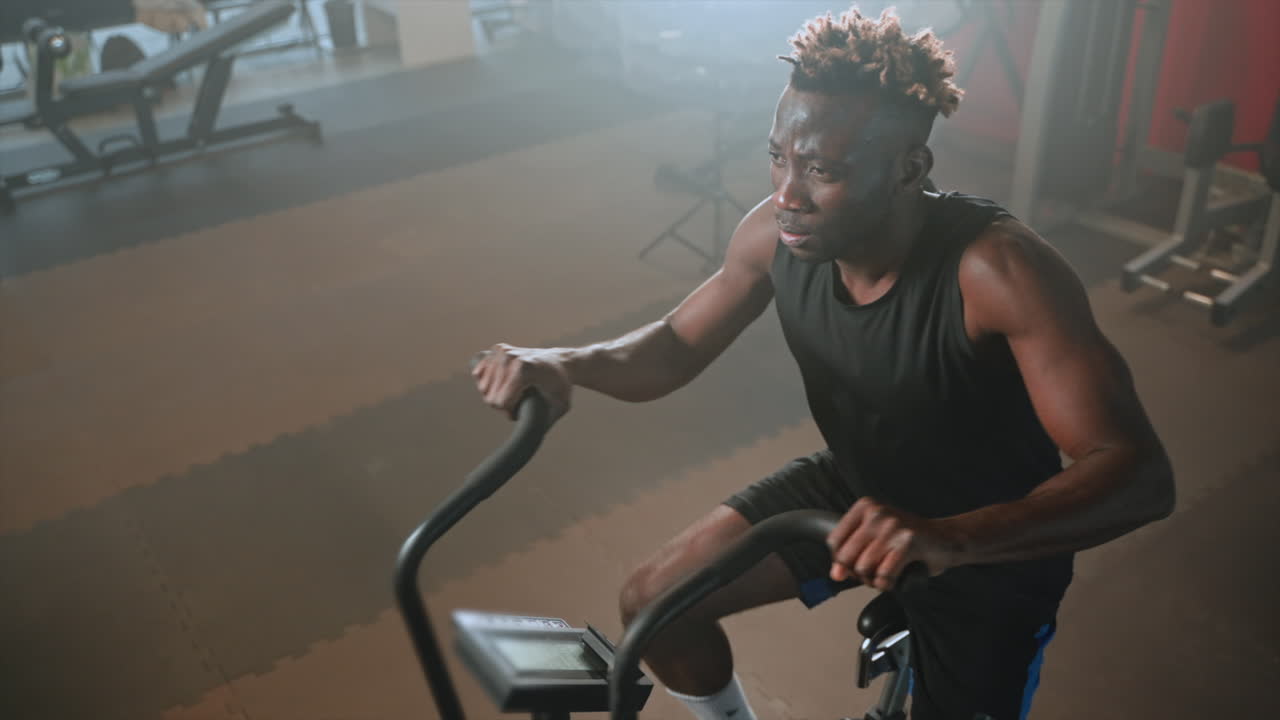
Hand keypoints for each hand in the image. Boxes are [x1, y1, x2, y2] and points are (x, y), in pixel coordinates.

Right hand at [471, 344, 571, 421]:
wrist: (560, 362)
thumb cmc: (561, 386)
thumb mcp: (560, 407)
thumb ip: (544, 424)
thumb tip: (527, 441)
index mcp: (524, 370)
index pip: (501, 402)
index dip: (509, 413)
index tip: (521, 411)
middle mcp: (510, 358)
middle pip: (490, 396)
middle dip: (502, 406)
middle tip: (518, 403)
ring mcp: (502, 352)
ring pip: (483, 387)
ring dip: (495, 394)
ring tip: (511, 393)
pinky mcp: (497, 349)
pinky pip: (479, 373)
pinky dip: (488, 382)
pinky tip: (501, 383)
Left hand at [826, 497, 958, 590]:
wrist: (946, 539)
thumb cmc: (909, 541)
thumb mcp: (876, 539)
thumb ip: (853, 554)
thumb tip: (835, 574)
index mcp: (865, 507)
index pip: (834, 541)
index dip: (841, 561)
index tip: (853, 566)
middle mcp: (876, 513)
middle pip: (846, 557)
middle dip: (857, 574)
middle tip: (873, 574)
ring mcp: (892, 526)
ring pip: (864, 567)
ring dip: (873, 580)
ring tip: (886, 575)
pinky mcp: (908, 541)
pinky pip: (884, 574)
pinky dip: (887, 584)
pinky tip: (896, 578)